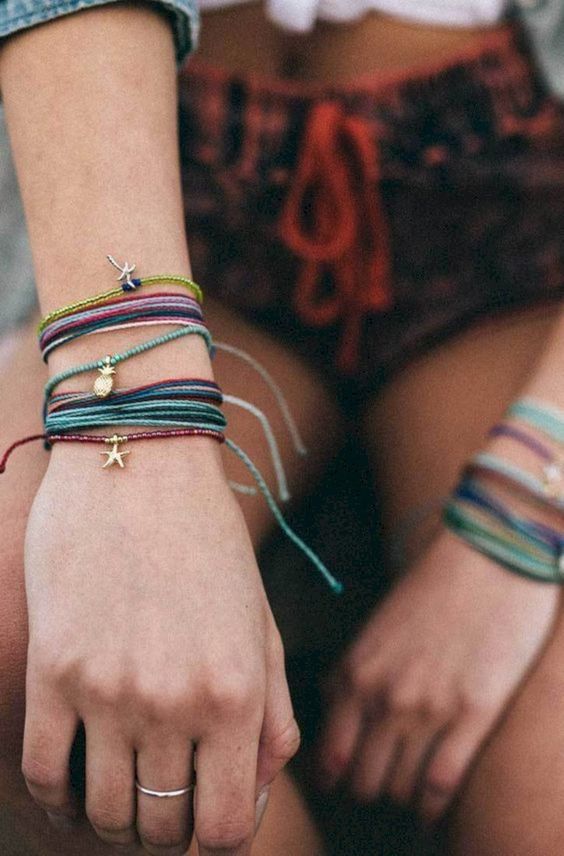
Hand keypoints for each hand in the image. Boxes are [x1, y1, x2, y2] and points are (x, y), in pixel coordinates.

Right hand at [22, 442, 298, 854]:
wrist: (140, 464)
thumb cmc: (210, 543)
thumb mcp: (262, 624)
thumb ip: (271, 715)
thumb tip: (253, 792)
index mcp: (237, 692)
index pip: (223, 830)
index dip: (215, 838)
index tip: (205, 816)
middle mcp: (175, 701)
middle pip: (162, 827)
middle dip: (168, 826)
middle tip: (165, 793)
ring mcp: (107, 690)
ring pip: (105, 813)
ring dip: (117, 814)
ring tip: (124, 783)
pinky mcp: (52, 670)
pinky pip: (45, 776)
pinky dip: (60, 796)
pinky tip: (75, 780)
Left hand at [318, 528, 557, 821]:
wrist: (486, 556)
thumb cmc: (432, 586)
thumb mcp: (377, 627)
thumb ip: (352, 671)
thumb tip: (335, 708)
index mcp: (355, 672)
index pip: (329, 753)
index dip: (333, 777)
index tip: (339, 783)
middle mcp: (383, 698)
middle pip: (361, 780)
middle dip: (365, 788)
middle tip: (376, 784)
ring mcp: (428, 711)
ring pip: (399, 788)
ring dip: (400, 794)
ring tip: (406, 789)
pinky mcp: (473, 716)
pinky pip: (441, 784)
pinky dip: (432, 803)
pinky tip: (432, 802)